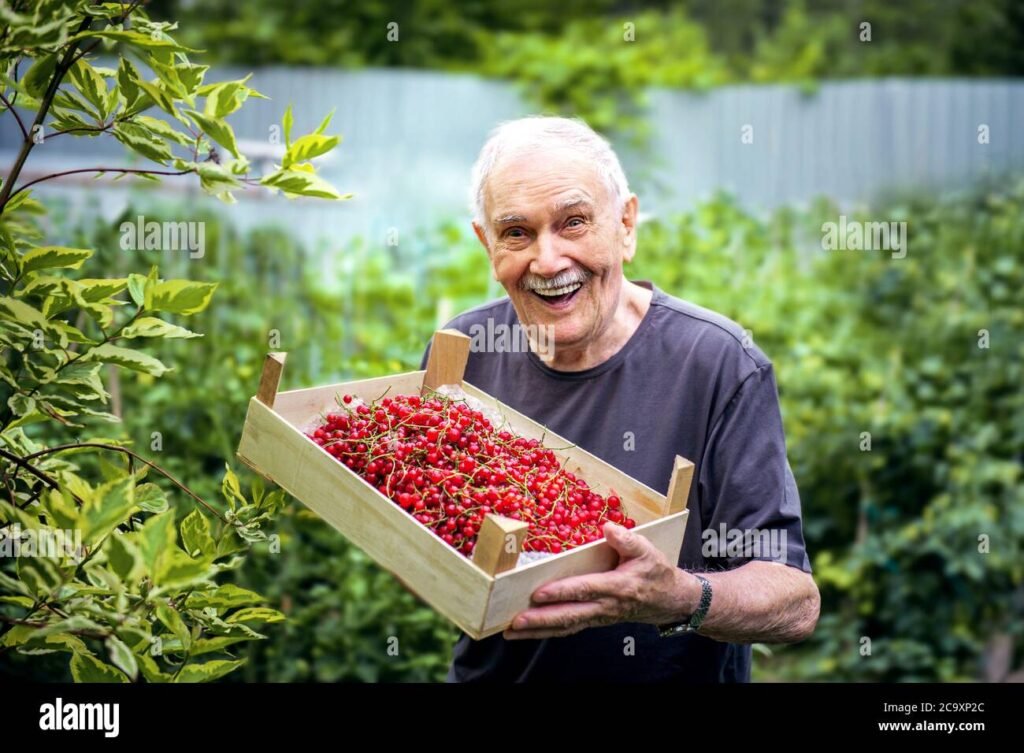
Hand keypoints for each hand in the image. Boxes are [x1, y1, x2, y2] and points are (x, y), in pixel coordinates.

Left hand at [502, 522, 698, 639]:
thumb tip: (607, 527)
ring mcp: (599, 617)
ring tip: (511, 631)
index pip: (584, 590)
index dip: (562, 592)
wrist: (670, 601)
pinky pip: (569, 628)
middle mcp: (605, 606)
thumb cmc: (655, 572)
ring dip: (538, 630)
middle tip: (515, 620)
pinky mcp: (594, 620)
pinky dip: (547, 631)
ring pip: (566, 626)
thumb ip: (626, 539)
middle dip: (541, 619)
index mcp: (617, 587)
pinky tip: (528, 632)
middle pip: (569, 616)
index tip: (539, 593)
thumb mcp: (647, 550)